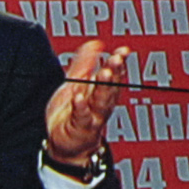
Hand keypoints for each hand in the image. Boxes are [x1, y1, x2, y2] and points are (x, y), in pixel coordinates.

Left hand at [44, 40, 126, 168]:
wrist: (65, 145)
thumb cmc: (72, 114)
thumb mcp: (77, 84)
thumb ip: (85, 64)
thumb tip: (95, 44)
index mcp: (102, 91)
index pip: (114, 74)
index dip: (118, 62)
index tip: (123, 51)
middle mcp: (101, 103)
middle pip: (110, 85)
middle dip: (114, 72)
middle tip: (116, 58)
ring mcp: (93, 116)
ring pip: (101, 100)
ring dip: (103, 87)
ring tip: (103, 73)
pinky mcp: (81, 127)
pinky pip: (82, 117)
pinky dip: (81, 108)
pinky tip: (79, 98)